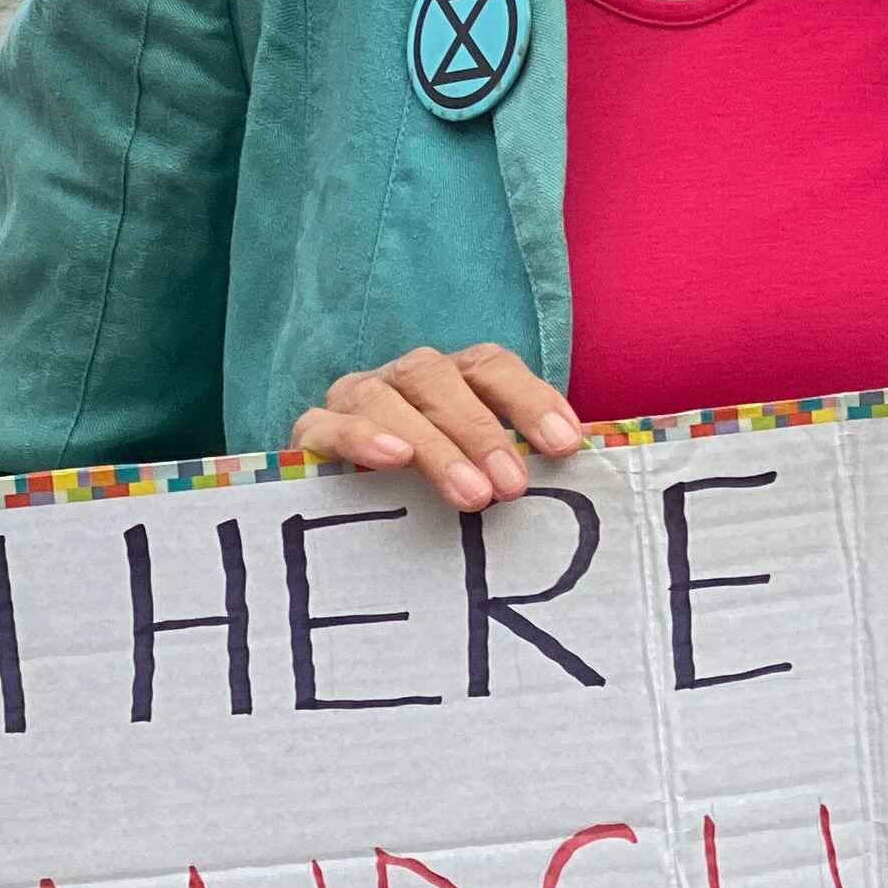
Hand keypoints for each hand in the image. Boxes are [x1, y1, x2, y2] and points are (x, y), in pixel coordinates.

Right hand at [291, 341, 587, 511]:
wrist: (337, 520)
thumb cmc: (426, 498)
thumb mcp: (476, 479)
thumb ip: (511, 468)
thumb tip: (576, 476)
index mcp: (450, 379)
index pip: (491, 366)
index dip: (530, 399)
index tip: (565, 446)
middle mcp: (402, 379)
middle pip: (439, 377)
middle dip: (482, 430)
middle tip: (512, 486)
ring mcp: (353, 399)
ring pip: (387, 397)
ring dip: (434, 444)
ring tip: (471, 495)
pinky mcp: (311, 432)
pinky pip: (327, 424)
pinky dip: (361, 437)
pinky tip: (394, 460)